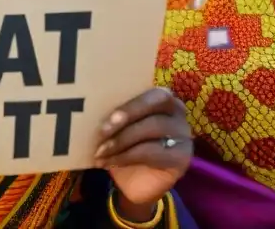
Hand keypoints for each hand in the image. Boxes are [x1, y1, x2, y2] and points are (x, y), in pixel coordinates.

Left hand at [93, 88, 191, 216]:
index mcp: (161, 96)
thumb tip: (90, 102)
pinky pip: (152, 152)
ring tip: (100, 151)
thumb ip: (113, 111)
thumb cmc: (124, 146)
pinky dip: (126, 157)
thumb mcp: (116, 125)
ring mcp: (183, 133)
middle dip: (126, 114)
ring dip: (121, 139)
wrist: (135, 184)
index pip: (149, 89)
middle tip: (102, 131)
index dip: (128, 100)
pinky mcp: (182, 157)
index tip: (101, 111)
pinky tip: (108, 162)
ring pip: (153, 126)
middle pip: (156, 103)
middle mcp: (177, 111)